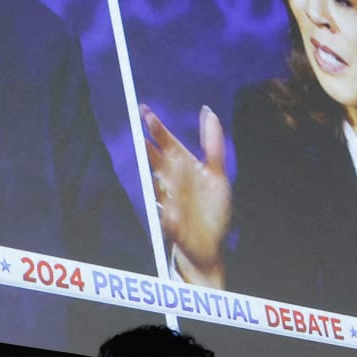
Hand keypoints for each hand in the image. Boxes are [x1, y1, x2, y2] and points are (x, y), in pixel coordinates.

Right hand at [141, 104, 229, 288]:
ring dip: (162, 173)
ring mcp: (170, 202)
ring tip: (158, 154)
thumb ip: (212, 143)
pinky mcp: (173, 226)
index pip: (167, 144)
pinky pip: (168, 218)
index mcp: (183, 168)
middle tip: (139, 129)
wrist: (208, 246)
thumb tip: (208, 111)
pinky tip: (171, 207)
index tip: (145, 111)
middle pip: (157, 160)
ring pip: (161, 185)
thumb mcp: (217, 174)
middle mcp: (173, 182)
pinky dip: (168, 213)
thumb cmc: (211, 210)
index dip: (157, 129)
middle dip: (148, 146)